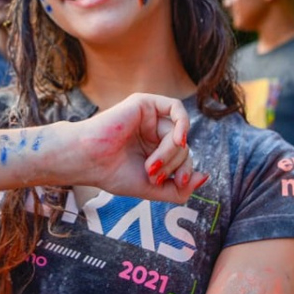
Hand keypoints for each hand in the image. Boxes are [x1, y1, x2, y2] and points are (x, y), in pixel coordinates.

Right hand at [64, 93, 206, 203]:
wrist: (88, 161)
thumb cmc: (112, 174)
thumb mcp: (153, 189)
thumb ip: (180, 189)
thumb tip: (205, 177)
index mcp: (152, 150)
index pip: (182, 159)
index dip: (184, 172)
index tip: (173, 183)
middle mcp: (152, 133)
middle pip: (183, 147)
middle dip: (174, 164)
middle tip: (153, 174)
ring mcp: (149, 118)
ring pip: (179, 133)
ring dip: (171, 153)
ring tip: (151, 165)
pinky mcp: (144, 104)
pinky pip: (176, 109)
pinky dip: (183, 124)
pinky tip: (178, 139)